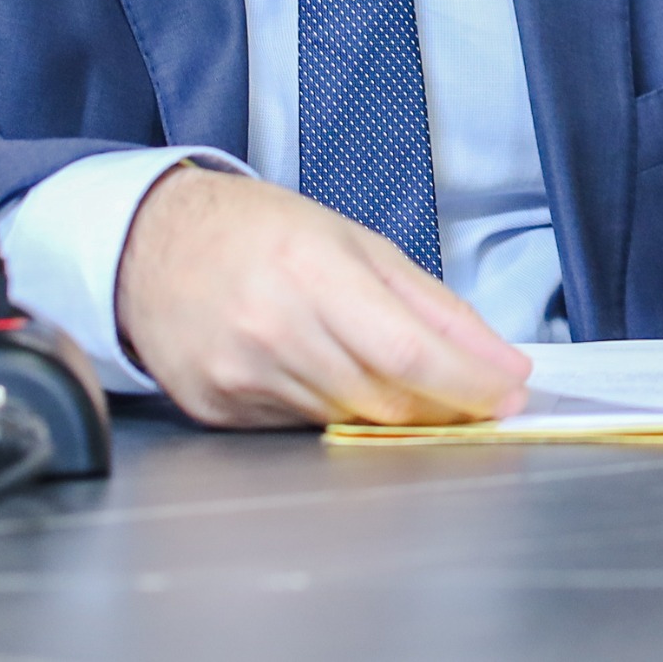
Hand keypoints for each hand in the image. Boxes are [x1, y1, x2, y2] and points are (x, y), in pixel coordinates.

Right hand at [114, 166, 530, 428]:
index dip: (469, 382)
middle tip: (480, 397)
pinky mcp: (219, 410)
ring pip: (349, 421)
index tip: (509, 391)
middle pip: (384, 399)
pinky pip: (303, 429)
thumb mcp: (357, 243)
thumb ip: (433, 304)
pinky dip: (337, 414)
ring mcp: (242, 375)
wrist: (153, 247)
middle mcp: (274, 328)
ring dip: (395, 414)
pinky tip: (335, 381)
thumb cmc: (258, 233)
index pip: (410, 352)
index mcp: (314, 271)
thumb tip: (495, 357)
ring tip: (410, 384)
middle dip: (446, 406)